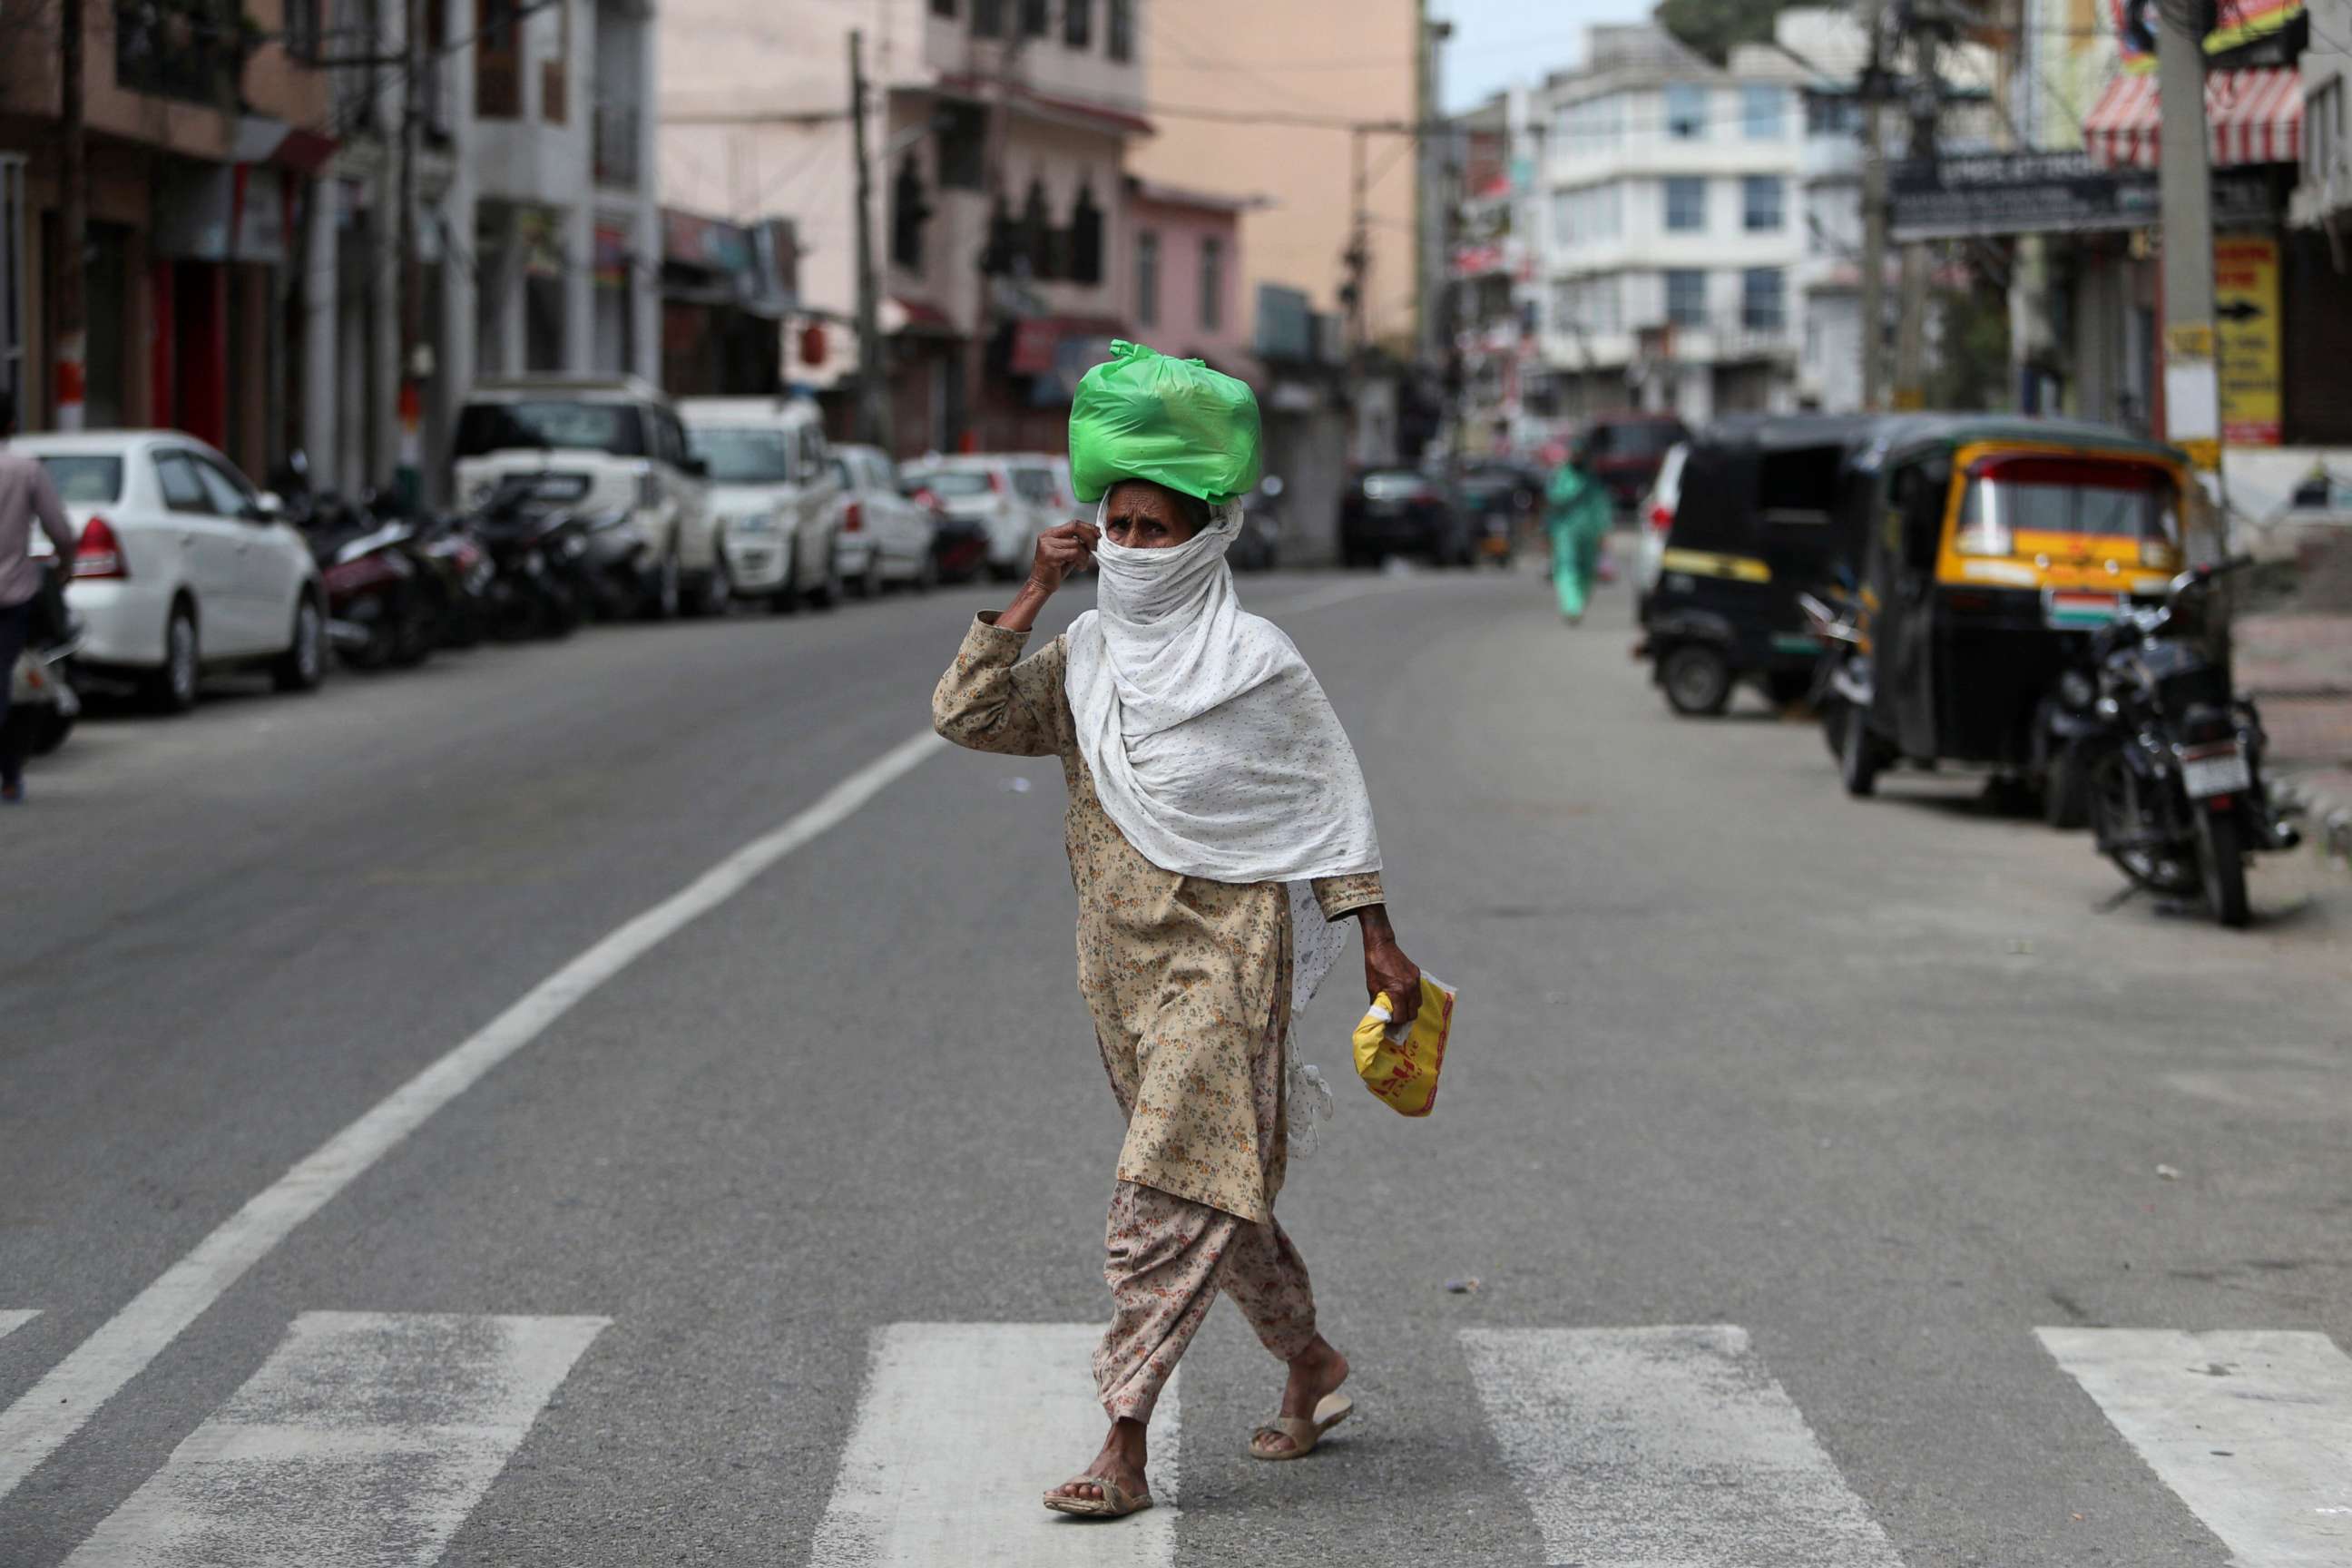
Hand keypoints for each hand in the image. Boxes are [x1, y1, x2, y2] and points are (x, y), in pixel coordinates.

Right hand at [1028, 521, 1098, 594]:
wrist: (1041, 585)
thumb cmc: (1055, 571)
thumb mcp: (1068, 553)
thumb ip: (1078, 544)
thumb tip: (1095, 536)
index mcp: (1050, 533)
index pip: (1073, 524)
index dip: (1088, 527)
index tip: (1098, 534)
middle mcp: (1047, 536)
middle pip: (1075, 528)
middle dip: (1089, 537)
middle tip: (1095, 548)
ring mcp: (1047, 544)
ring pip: (1076, 543)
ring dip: (1085, 555)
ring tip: (1082, 564)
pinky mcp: (1050, 554)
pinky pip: (1074, 553)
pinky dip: (1081, 561)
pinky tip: (1079, 567)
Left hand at [1357, 905, 1422, 1025]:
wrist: (1381, 946)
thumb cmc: (1374, 966)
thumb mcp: (1372, 987)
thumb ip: (1378, 1003)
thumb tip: (1380, 1015)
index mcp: (1398, 992)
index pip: (1402, 1017)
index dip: (1396, 1024)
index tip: (1390, 1025)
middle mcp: (1410, 988)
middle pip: (1413, 1013)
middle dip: (1405, 1019)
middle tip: (1396, 1020)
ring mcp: (1415, 981)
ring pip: (1418, 1004)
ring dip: (1410, 1009)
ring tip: (1401, 1009)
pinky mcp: (1417, 974)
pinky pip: (1418, 992)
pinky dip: (1412, 997)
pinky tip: (1404, 997)